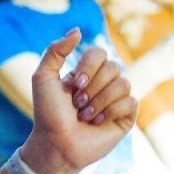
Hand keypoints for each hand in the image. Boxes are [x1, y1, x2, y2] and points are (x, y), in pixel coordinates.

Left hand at [22, 30, 135, 173]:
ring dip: (99, 101)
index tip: (73, 84)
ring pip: (123, 84)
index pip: (99, 53)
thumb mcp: (43, 77)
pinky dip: (110, 112)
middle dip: (92, 87)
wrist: (56, 143)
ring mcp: (116, 100)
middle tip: (77, 104)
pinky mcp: (126, 117)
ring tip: (85, 116)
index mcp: (86, 72)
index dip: (88, 67)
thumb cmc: (47, 113)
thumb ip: (55, 51)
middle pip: (113, 67)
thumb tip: (78, 30)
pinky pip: (130, 102)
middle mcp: (103, 83)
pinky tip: (98, 123)